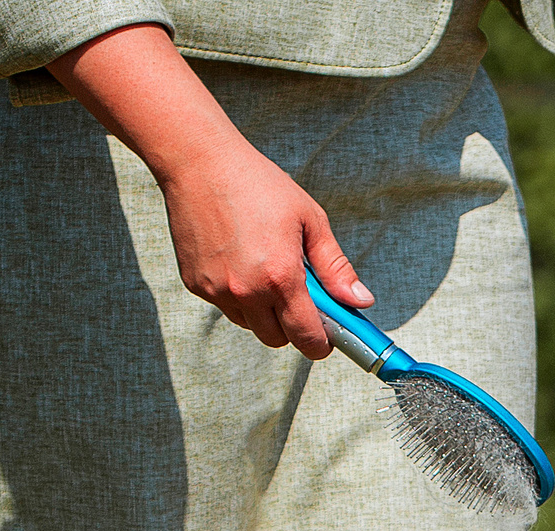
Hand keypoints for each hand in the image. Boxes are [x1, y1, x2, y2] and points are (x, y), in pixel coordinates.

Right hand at [155, 135, 368, 356]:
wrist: (199, 162)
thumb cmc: (259, 186)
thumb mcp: (311, 221)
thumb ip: (336, 268)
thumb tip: (360, 302)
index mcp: (280, 278)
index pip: (306, 338)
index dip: (322, 344)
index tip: (329, 337)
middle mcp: (245, 290)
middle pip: (278, 340)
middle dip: (293, 327)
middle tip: (300, 297)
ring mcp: (216, 289)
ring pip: (250, 325)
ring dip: (265, 313)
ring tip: (268, 272)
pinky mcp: (194, 283)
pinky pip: (225, 306)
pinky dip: (238, 297)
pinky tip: (241, 263)